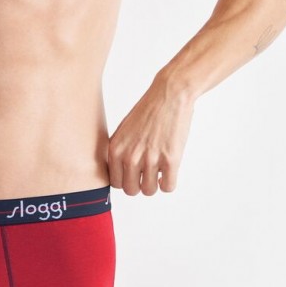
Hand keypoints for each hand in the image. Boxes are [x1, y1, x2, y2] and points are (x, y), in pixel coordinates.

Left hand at [108, 75, 194, 195]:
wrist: (169, 95)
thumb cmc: (147, 111)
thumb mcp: (123, 130)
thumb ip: (119, 152)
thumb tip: (121, 174)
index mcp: (116, 149)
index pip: (115, 182)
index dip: (125, 180)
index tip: (133, 174)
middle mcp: (130, 156)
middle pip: (131, 190)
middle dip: (139, 184)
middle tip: (147, 173)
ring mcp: (150, 159)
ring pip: (149, 191)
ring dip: (154, 184)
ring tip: (158, 171)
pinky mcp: (170, 159)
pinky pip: (167, 187)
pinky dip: (168, 182)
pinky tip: (168, 171)